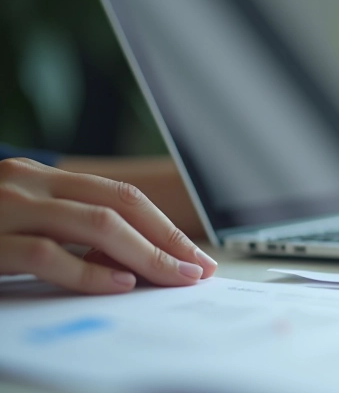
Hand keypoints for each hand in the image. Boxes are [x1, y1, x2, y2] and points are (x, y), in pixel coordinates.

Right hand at [0, 157, 216, 293]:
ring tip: (173, 276)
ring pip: (97, 223)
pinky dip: (90, 271)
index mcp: (38, 177)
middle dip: (167, 239)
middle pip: (118, 205)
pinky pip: (49, 254)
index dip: (164, 225)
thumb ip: (65, 230)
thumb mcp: (19, 222)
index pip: (120, 195)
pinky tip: (120, 283)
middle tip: (198, 269)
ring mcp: (7, 209)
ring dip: (145, 254)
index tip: (195, 254)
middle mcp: (26, 183)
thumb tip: (131, 261)